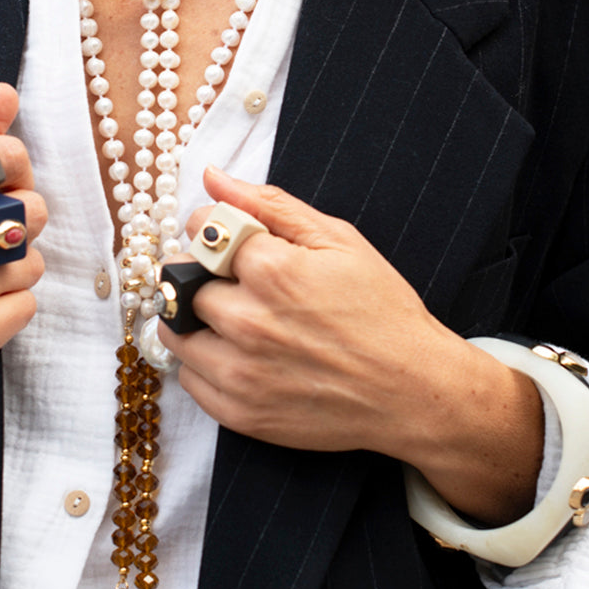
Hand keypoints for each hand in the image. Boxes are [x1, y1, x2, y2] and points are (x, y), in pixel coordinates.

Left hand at [160, 166, 542, 524]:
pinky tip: (240, 355)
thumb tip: (213, 176)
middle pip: (185, 282)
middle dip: (204, 274)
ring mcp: (241, 372)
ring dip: (193, 319)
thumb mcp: (337, 240)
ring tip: (232, 319)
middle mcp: (248, 321)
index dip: (215, 230)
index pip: (200, 231)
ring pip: (176, 331)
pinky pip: (189, 378)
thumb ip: (268, 204)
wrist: (413, 391)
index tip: (232, 242)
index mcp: (271, 271)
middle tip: (238, 284)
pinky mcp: (240, 413)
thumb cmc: (381, 311)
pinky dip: (203, 362)